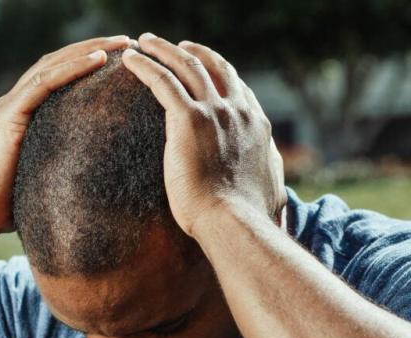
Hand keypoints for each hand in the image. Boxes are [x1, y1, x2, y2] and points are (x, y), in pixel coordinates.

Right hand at [0, 35, 129, 236]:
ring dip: (89, 50)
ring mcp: (12, 106)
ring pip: (53, 65)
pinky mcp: (9, 116)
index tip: (122, 58)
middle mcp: (18, 102)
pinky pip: (43, 84)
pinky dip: (71, 69)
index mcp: (27, 113)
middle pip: (59, 62)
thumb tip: (99, 175)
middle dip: (94, 47)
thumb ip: (64, 163)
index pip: (61, 75)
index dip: (89, 62)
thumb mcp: (46, 175)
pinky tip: (97, 60)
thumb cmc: (12, 203)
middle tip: (128, 41)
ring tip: (120, 43)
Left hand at [122, 34, 285, 237]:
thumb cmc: (249, 215)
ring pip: (186, 66)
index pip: (238, 88)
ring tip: (145, 41)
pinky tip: (130, 59)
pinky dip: (145, 65)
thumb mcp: (273, 188)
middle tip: (178, 46)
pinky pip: (162, 81)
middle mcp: (238, 111)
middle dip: (194, 52)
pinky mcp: (188, 119)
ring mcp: (214, 112)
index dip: (221, 73)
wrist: (234, 222)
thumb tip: (281, 188)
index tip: (206, 68)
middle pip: (214, 68)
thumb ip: (270, 177)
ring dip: (164, 49)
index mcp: (257, 125)